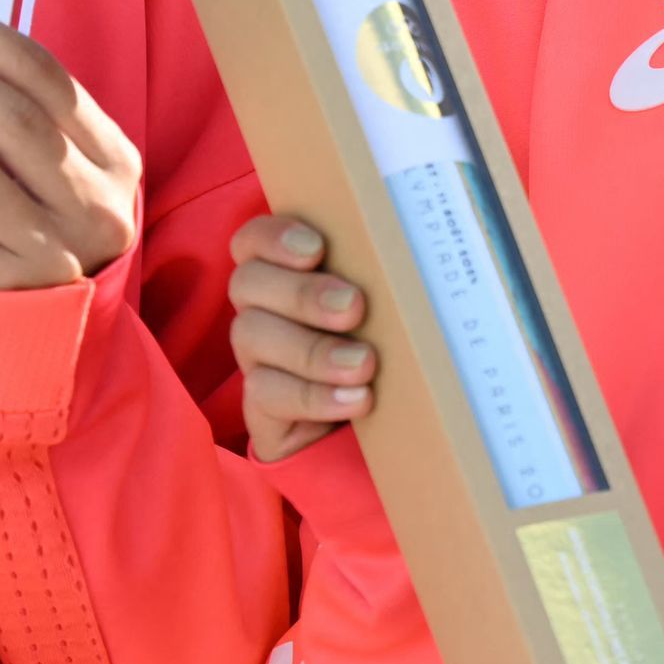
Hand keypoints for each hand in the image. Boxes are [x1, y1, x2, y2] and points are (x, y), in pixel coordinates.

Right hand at [225, 213, 372, 462]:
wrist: (388, 425)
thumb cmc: (392, 346)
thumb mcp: (390, 309)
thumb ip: (385, 280)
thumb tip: (415, 258)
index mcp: (285, 272)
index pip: (254, 240)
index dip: (273, 237)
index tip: (316, 249)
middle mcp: (261, 308)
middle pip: (249, 283)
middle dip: (302, 294)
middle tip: (354, 308)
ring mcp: (256, 356)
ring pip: (252, 336)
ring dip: (311, 350)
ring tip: (363, 365)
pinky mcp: (261, 405)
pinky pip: (266, 394)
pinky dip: (312, 396)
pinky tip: (355, 399)